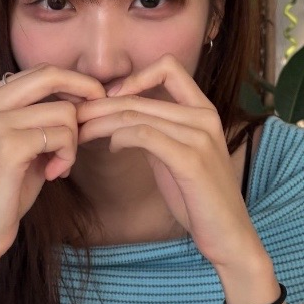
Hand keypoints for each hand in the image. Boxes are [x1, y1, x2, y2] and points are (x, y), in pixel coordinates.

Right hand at [0, 65, 105, 264]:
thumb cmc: (6, 189)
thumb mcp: (23, 143)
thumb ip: (42, 117)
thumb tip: (86, 94)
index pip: (41, 71)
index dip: (74, 84)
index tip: (91, 106)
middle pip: (52, 76)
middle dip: (85, 93)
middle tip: (94, 121)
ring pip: (63, 111)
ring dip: (73, 141)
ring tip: (60, 165)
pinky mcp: (8, 146)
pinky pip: (61, 136)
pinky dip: (67, 156)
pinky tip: (54, 174)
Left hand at [74, 55, 262, 268]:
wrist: (228, 235)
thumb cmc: (199, 199)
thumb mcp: (177, 157)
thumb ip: (157, 134)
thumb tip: (120, 124)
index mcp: (204, 111)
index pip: (168, 68)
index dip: (134, 77)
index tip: (110, 100)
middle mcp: (204, 117)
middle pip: (139, 96)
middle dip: (99, 106)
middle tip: (75, 118)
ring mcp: (199, 137)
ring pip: (136, 114)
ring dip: (100, 123)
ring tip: (82, 134)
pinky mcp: (190, 160)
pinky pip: (145, 135)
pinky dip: (120, 137)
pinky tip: (113, 148)